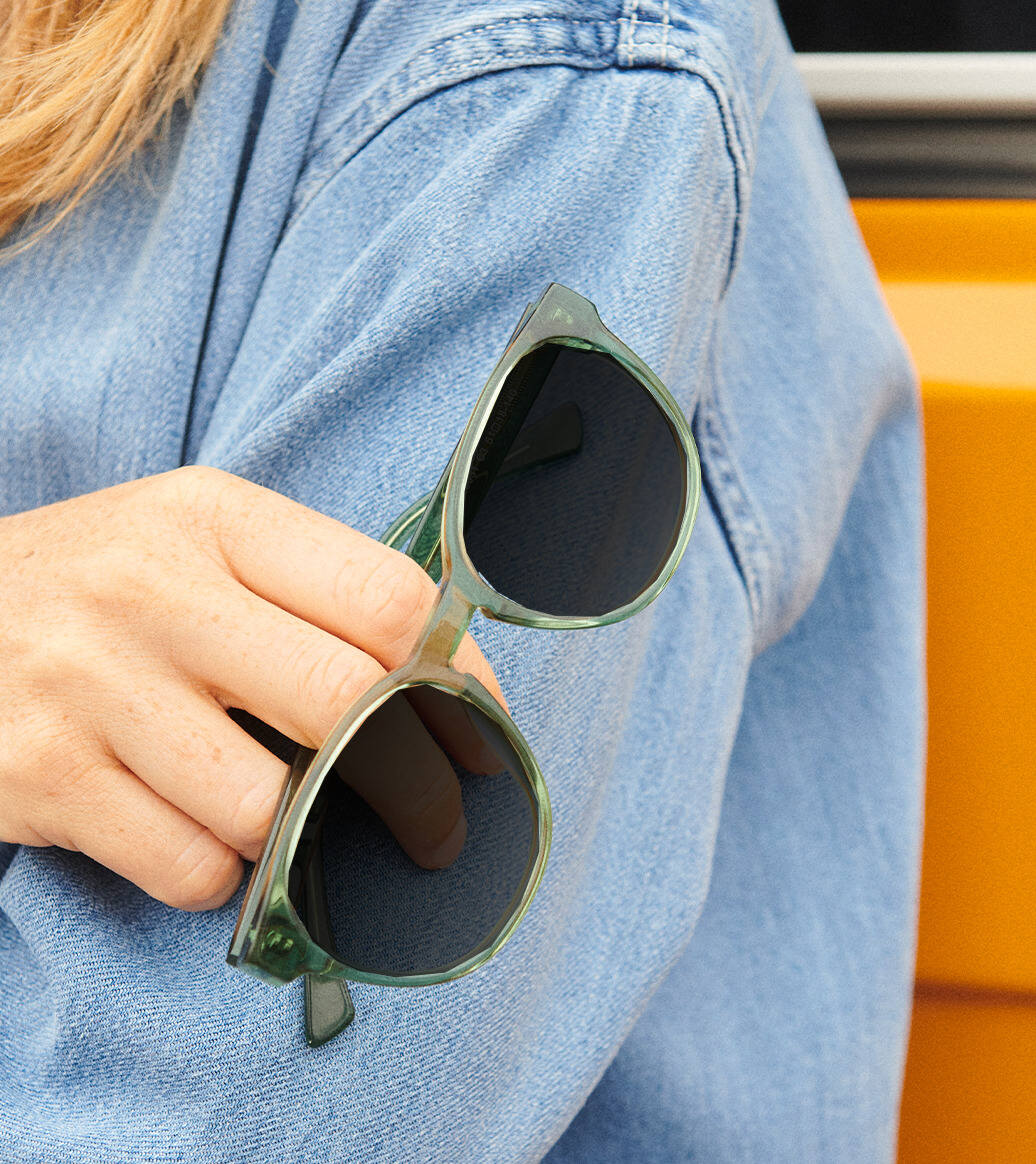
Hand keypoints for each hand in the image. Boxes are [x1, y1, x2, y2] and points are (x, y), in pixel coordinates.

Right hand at [0, 467, 504, 909]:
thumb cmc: (103, 585)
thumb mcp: (197, 541)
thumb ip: (309, 590)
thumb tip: (442, 674)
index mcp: (215, 519)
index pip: (383, 596)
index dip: (457, 675)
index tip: (478, 725)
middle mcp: (153, 591)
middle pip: (346, 700)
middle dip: (416, 781)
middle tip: (438, 823)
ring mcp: (92, 684)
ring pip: (266, 803)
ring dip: (297, 832)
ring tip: (279, 812)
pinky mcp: (44, 776)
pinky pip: (189, 864)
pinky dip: (218, 870)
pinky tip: (199, 832)